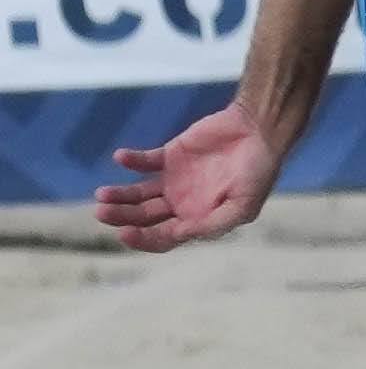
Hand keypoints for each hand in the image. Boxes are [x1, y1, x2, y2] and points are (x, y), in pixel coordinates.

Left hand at [93, 101, 285, 252]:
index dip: (143, 239)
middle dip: (123, 217)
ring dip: (119, 195)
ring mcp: (173, 180)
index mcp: (197, 219)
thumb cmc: (258, 170)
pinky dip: (131, 160)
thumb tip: (180, 234)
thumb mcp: (245, 204)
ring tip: (103, 194)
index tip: (125, 233)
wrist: (260, 130)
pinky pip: (145, 161)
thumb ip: (214, 223)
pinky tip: (121, 158)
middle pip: (144, 217)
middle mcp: (181, 204)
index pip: (163, 237)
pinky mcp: (170, 156)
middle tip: (103, 212)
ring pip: (138, 194)